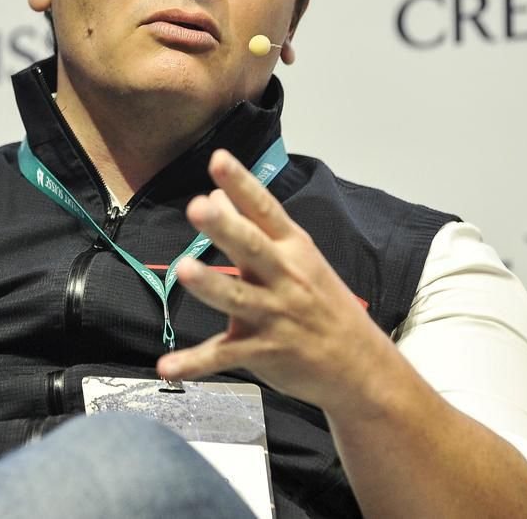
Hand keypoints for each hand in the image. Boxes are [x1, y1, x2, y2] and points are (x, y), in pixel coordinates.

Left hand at [157, 150, 395, 413]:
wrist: (361, 367)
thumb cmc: (322, 302)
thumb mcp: (298, 258)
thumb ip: (253, 227)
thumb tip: (211, 194)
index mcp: (294, 248)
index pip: (265, 210)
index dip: (242, 185)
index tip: (218, 159)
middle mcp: (285, 277)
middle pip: (251, 248)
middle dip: (225, 228)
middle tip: (197, 207)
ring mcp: (274, 316)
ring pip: (237, 298)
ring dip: (210, 285)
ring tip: (183, 270)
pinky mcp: (263, 352)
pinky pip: (223, 356)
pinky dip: (194, 364)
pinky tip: (165, 366)